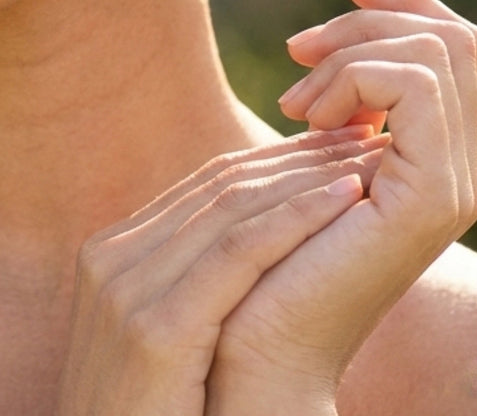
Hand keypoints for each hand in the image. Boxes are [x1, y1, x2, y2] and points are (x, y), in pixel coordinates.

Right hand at [53, 127, 384, 415]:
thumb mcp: (159, 346)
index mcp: (110, 255)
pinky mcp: (154, 328)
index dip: (271, 159)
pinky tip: (348, 197)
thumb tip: (250, 249)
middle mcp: (110, 259)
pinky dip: (298, 218)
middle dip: (295, 155)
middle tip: (360, 130)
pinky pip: (238, 253)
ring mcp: (125, 290)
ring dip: (308, 175)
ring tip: (367, 154)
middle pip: (216, 185)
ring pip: (231, 208)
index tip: (330, 142)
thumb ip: (183, 289)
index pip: (201, 187)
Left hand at [206, 0, 476, 412]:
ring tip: (297, 104)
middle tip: (299, 51)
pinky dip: (354, 79)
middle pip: (453, 36)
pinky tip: (307, 119)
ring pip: (437, 50)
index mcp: (427, 158)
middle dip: (368, 19)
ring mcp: (450, 184)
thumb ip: (332, 106)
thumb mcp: (301, 156)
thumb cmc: (258, 253)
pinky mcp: (430, 196)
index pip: (451, 46)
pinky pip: (415, 86)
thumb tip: (333, 29)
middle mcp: (453, 170)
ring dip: (351, 54)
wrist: (248, 344)